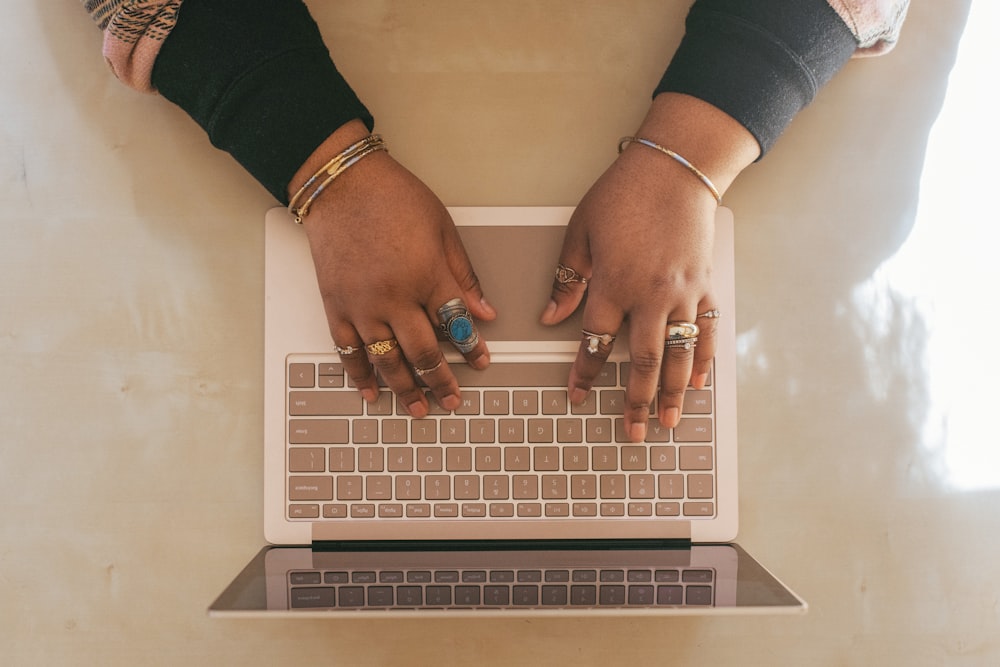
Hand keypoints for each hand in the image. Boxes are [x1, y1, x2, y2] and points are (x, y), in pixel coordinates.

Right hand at [293, 123, 494, 417]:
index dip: (472, 348)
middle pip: (423, 352)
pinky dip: (360, 374)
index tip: (480, 362)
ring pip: (387, 359)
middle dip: (441, 382)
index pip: (457, 324)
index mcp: (427, 275)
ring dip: (405, 389)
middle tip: (452, 401)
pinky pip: (348, 350)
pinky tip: (371, 390)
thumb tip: (483, 311)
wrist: (341, 184)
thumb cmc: (392, 196)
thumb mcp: (442, 228)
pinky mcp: (335, 306)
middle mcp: (394, 297)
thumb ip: (463, 275)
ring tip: (418, 408)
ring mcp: (362, 305)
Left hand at [541, 94, 757, 441]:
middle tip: (631, 430)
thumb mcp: (581, 232)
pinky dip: (703, 360)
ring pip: (679, 355)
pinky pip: (707, 331)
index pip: (595, 342)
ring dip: (672, 393)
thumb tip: (551, 317)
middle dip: (635, 401)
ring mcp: (684, 293)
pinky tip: (697, 383)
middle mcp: (651, 295)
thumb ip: (567, 279)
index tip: (578, 396)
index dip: (584, 373)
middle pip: (642, 362)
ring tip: (667, 421)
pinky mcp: (706, 284)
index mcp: (613, 283)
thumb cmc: (624, 194)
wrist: (675, 167)